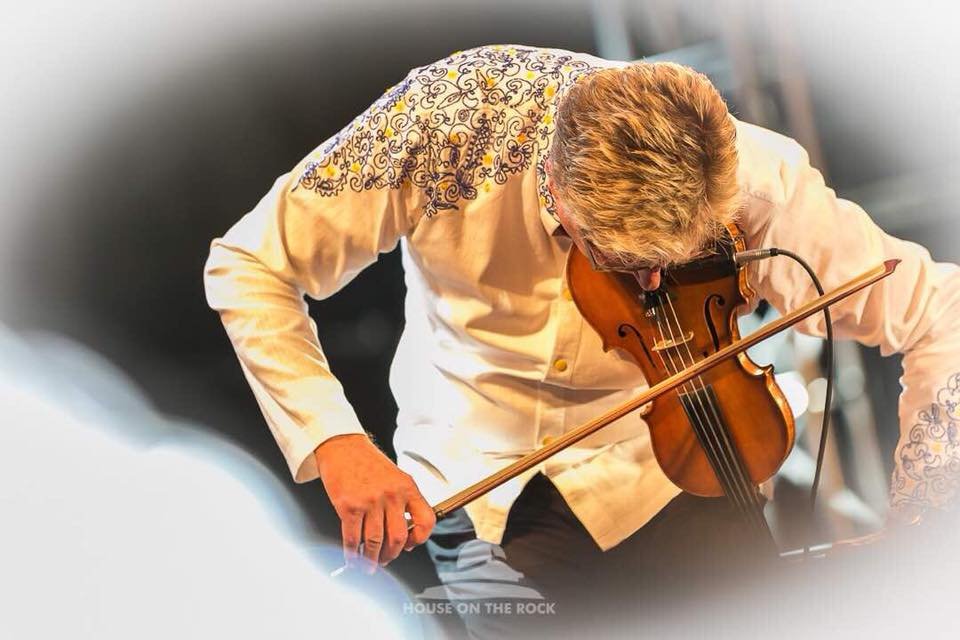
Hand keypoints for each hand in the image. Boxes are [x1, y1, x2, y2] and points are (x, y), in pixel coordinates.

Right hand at [315, 434, 435, 573]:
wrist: (343, 447)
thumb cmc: (367, 462)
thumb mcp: (395, 477)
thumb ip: (403, 501)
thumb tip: (405, 531)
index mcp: (407, 487)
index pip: (426, 520)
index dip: (420, 539)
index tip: (411, 546)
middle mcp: (391, 495)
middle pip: (398, 538)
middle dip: (392, 555)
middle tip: (386, 560)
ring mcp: (370, 502)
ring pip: (375, 542)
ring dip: (372, 559)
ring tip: (369, 564)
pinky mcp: (349, 506)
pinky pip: (353, 538)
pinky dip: (352, 553)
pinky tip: (352, 557)